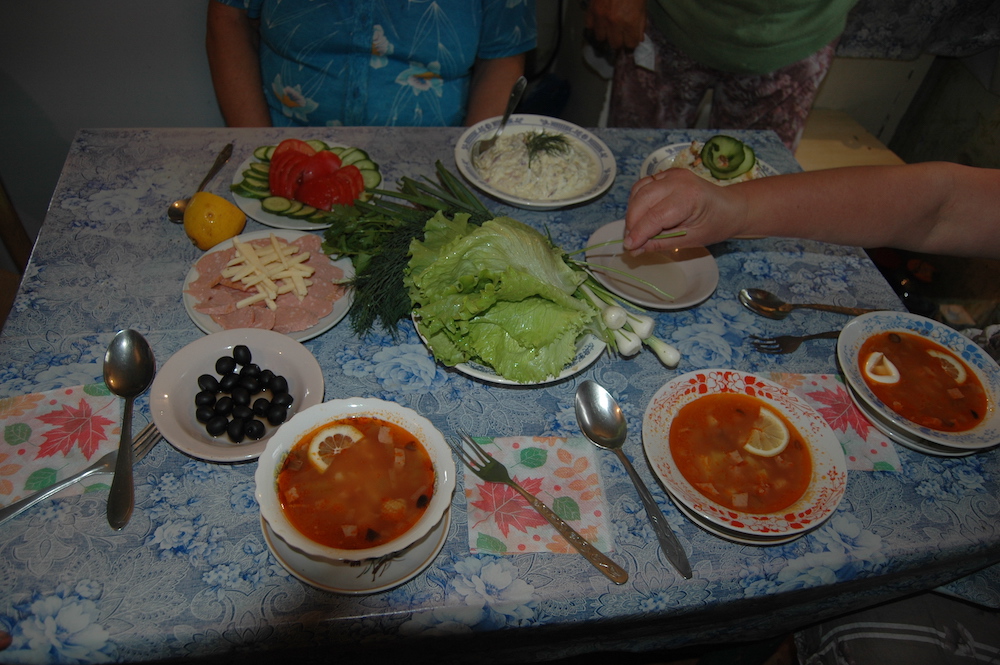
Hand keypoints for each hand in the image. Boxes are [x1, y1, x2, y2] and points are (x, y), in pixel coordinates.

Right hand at [585, 0, 646, 49]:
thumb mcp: (642, 6)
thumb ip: (640, 23)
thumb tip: (638, 38)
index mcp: (630, 21)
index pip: (631, 44)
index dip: (632, 43)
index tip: (631, 41)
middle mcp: (615, 23)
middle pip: (615, 44)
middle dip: (619, 41)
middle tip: (621, 35)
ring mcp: (601, 17)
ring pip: (601, 38)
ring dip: (606, 34)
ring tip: (609, 28)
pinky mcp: (591, 10)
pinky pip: (589, 26)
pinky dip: (594, 25)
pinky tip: (600, 21)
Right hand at [624, 169, 745, 252]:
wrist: (730, 207)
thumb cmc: (715, 225)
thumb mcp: (690, 240)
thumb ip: (660, 242)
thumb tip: (635, 249)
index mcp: (689, 197)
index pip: (655, 216)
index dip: (639, 233)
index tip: (628, 247)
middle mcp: (678, 180)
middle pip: (643, 200)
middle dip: (632, 223)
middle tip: (631, 242)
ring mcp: (671, 174)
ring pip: (639, 191)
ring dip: (632, 212)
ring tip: (635, 231)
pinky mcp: (666, 174)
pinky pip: (643, 186)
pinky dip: (637, 201)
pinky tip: (640, 216)